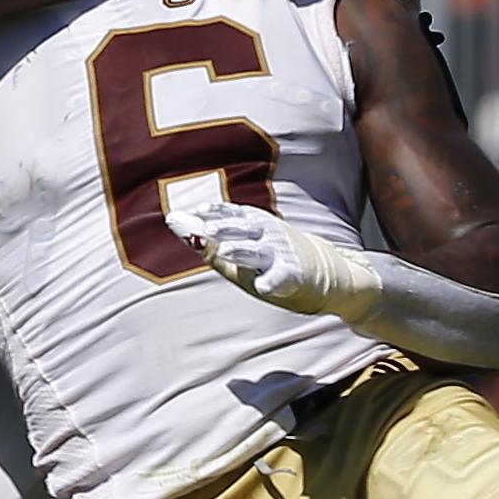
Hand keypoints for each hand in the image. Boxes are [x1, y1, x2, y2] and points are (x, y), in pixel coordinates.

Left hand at [165, 201, 380, 317]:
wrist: (325, 273)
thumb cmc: (272, 260)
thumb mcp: (241, 247)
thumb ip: (208, 240)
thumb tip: (172, 222)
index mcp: (253, 223)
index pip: (230, 214)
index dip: (212, 213)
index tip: (191, 213)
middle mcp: (266, 234)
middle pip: (243, 229)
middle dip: (224, 228)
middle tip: (206, 229)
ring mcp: (280, 254)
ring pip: (257, 251)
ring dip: (242, 250)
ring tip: (225, 251)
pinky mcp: (293, 275)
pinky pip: (281, 278)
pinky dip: (272, 282)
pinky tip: (262, 286)